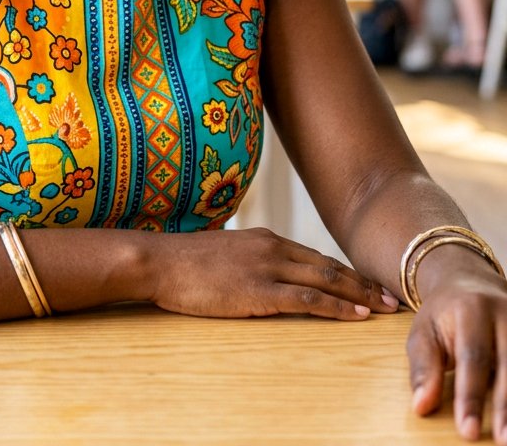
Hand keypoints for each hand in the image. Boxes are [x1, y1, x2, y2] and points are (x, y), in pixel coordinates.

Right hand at [149, 227, 398, 320]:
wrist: (160, 261)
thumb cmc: (186, 263)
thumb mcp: (226, 255)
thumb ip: (251, 262)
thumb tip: (267, 278)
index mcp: (266, 238)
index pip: (317, 255)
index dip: (347, 271)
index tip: (370, 283)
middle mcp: (273, 247)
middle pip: (329, 264)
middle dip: (363, 282)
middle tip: (391, 296)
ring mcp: (267, 267)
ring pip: (326, 279)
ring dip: (359, 294)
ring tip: (383, 307)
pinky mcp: (258, 289)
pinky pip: (307, 298)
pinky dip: (335, 305)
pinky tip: (354, 314)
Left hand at [407, 264, 506, 442]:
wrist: (469, 282)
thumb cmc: (443, 315)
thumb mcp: (423, 333)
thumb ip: (423, 368)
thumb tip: (421, 407)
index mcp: (471, 309)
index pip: (472, 358)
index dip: (471, 397)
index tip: (468, 431)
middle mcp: (504, 313)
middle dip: (505, 407)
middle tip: (502, 440)